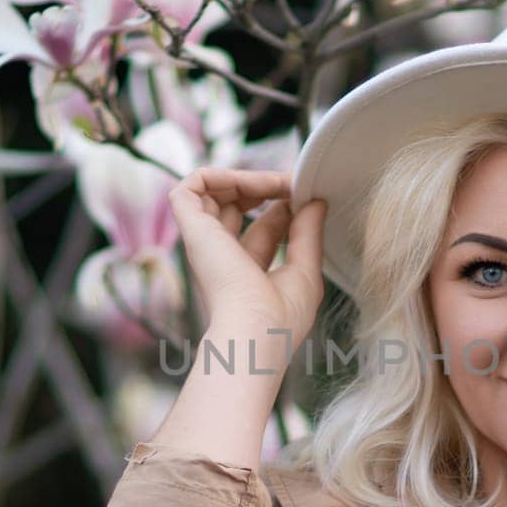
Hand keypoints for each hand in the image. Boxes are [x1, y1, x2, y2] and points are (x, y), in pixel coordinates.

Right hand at [168, 167, 327, 344]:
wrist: (255, 331)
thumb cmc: (280, 318)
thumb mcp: (305, 269)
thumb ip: (309, 233)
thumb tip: (316, 201)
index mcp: (246, 272)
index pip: (261, 227)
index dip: (282, 206)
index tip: (306, 197)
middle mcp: (221, 256)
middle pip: (236, 207)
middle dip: (264, 186)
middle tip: (292, 184)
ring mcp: (205, 242)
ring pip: (212, 193)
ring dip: (245, 178)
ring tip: (276, 182)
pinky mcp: (192, 230)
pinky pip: (189, 188)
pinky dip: (216, 174)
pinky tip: (248, 181)